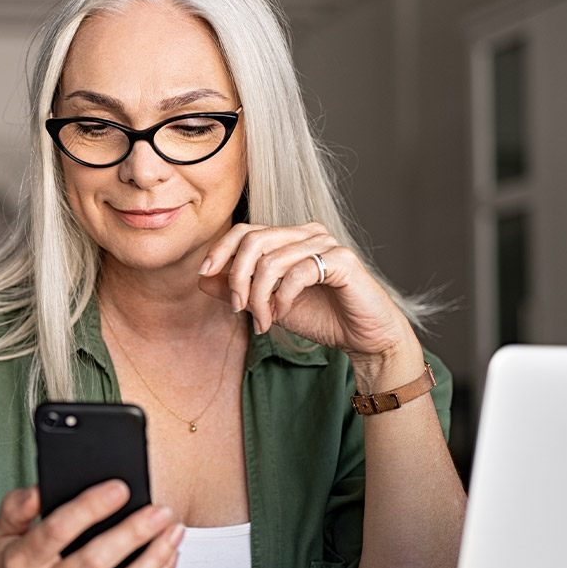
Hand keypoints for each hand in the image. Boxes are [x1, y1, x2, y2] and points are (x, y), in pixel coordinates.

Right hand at [0, 481, 182, 567]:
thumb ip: (16, 507)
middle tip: (160, 510)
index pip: (57, 530)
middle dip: (134, 533)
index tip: (119, 488)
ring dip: (154, 559)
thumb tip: (40, 487)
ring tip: (174, 532)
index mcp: (23, 562)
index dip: (90, 508)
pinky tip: (168, 561)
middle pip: (96, 561)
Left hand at [196, 221, 415, 364]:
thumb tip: (203, 278)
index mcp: (290, 238)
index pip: (246, 230)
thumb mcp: (269, 305)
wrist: (363, 337)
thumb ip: (238, 290)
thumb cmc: (321, 317)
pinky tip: (282, 314)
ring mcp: (327, 244)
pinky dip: (283, 297)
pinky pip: (298, 273)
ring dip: (260, 296)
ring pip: (272, 260)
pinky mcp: (343, 261)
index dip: (220, 249)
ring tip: (264, 321)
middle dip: (237, 277)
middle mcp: (307, 233)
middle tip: (237, 308)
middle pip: (254, 240)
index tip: (204, 273)